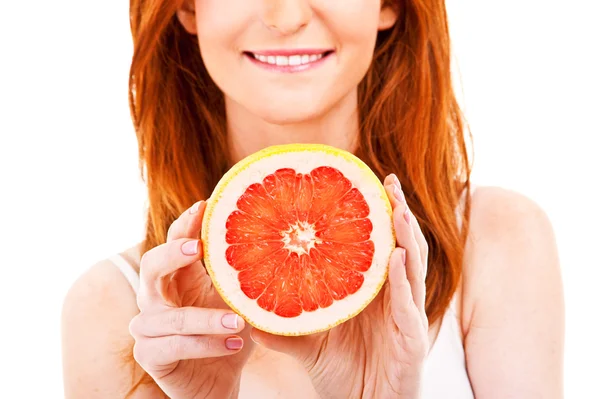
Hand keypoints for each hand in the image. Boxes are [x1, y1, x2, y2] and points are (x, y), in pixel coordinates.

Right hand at [129, 201, 253, 398]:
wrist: (219, 383)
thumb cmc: (229, 336)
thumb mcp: (240, 302)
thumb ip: (245, 277)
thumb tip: (276, 242)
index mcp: (178, 278)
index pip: (174, 243)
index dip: (185, 224)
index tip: (204, 205)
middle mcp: (156, 298)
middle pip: (150, 267)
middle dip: (172, 254)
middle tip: (198, 249)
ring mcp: (148, 328)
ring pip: (168, 315)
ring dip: (204, 318)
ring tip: (238, 322)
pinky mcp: (150, 355)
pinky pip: (172, 346)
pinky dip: (203, 345)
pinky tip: (233, 345)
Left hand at [252, 174, 428, 398]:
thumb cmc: (341, 374)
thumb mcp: (307, 343)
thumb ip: (281, 323)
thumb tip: (244, 305)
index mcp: (374, 293)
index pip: (379, 246)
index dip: (378, 215)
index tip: (367, 183)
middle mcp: (395, 298)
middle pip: (402, 246)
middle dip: (398, 212)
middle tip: (388, 180)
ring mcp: (407, 317)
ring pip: (414, 268)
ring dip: (406, 235)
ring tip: (397, 206)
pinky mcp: (412, 340)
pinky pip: (409, 306)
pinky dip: (405, 280)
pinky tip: (397, 255)